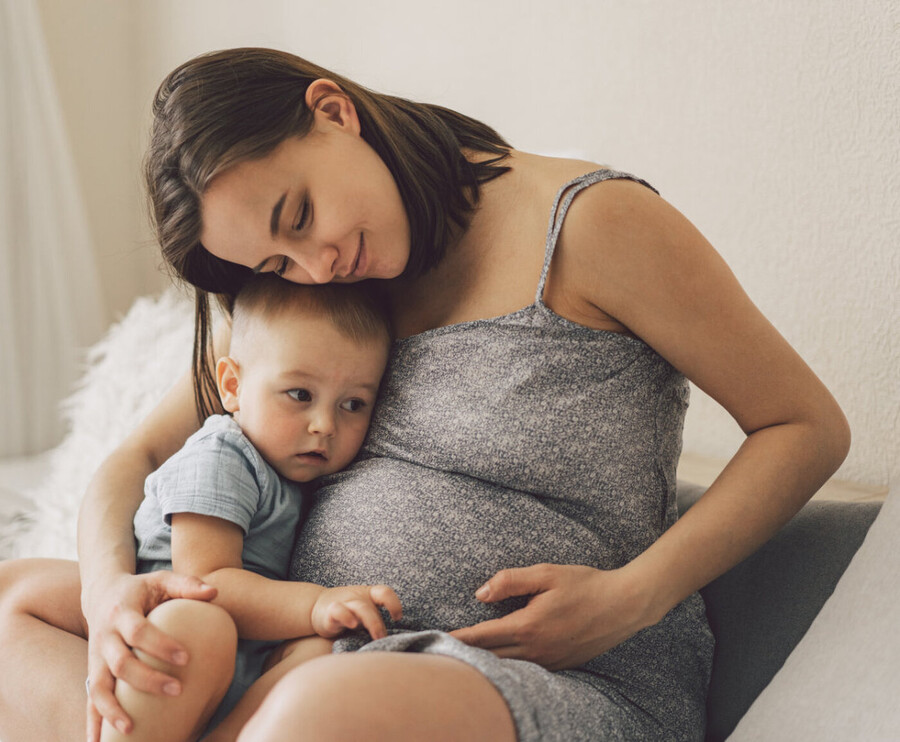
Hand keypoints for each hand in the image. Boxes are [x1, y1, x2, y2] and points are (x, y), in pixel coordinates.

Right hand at [82, 570, 216, 741]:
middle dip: (147, 680)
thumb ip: (187, 584)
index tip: (186, 658)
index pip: (138, 631)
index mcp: (122, 612)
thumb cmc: (141, 589)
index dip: (160, 645)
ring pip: (98, 687)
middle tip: (177, 690)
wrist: (102, 594)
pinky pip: (89, 699)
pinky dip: (93, 721)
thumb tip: (215, 592)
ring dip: (113, 710)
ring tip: (132, 729)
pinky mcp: (92, 671)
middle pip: (120, 663)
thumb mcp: (162, 579)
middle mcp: (105, 637)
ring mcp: (95, 657)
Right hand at [310, 584, 401, 639]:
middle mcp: (358, 598)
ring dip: (370, 621)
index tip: (397, 618)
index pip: (384, 593)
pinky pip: (338, 611)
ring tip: (376, 636)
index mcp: (369, 595)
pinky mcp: (329, 614)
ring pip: (359, 607)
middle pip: (371, 606)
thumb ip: (377, 621)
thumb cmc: (349, 613)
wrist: (316, 607)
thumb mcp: (365, 613)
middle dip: (378, 623)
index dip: (394, 603)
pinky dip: (346, 616)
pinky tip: (352, 625)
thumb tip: (396, 642)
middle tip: (383, 639)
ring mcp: (344, 603)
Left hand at [449, 563, 654, 670]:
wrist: (625, 605)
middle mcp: (536, 650)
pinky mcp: (561, 665)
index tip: (439, 639)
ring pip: (509, 668)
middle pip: (491, 658)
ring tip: (466, 658)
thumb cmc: (585, 584)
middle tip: (444, 652)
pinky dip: (510, 667)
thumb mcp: (547, 574)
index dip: (458, 638)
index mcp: (528, 626)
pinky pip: (528, 670)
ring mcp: (549, 661)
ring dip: (487, 663)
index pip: (482, 637)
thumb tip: (480, 594)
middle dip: (467, 655)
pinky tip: (502, 660)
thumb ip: (510, 581)